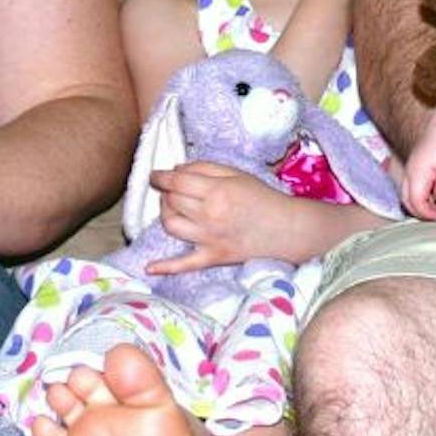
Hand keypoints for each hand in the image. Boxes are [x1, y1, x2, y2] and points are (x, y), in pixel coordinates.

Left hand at [145, 162, 295, 271]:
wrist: (286, 228)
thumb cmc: (262, 197)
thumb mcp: (236, 174)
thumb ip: (205, 168)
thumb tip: (175, 170)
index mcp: (217, 191)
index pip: (176, 182)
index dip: (161, 177)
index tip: (156, 175)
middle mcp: (209, 215)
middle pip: (172, 202)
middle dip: (166, 192)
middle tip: (172, 189)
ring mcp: (209, 239)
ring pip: (171, 226)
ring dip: (165, 214)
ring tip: (172, 208)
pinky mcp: (213, 257)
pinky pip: (185, 264)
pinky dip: (166, 267)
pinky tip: (149, 268)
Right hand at [399, 135, 435, 220]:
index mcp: (416, 175)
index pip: (415, 202)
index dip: (426, 214)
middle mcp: (408, 172)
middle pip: (405, 200)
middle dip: (418, 211)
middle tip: (434, 216)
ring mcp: (409, 168)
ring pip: (405, 193)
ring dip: (417, 203)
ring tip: (434, 207)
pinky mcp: (413, 166)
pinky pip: (409, 185)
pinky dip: (417, 194)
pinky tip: (432, 194)